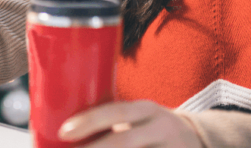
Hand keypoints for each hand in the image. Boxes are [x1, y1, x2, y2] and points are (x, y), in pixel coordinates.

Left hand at [58, 100, 201, 147]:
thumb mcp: (136, 118)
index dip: (89, 121)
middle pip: (125, 141)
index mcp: (146, 110)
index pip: (117, 112)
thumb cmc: (148, 129)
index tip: (63, 132)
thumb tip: (55, 133)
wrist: (196, 141)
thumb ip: (108, 122)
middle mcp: (161, 128)